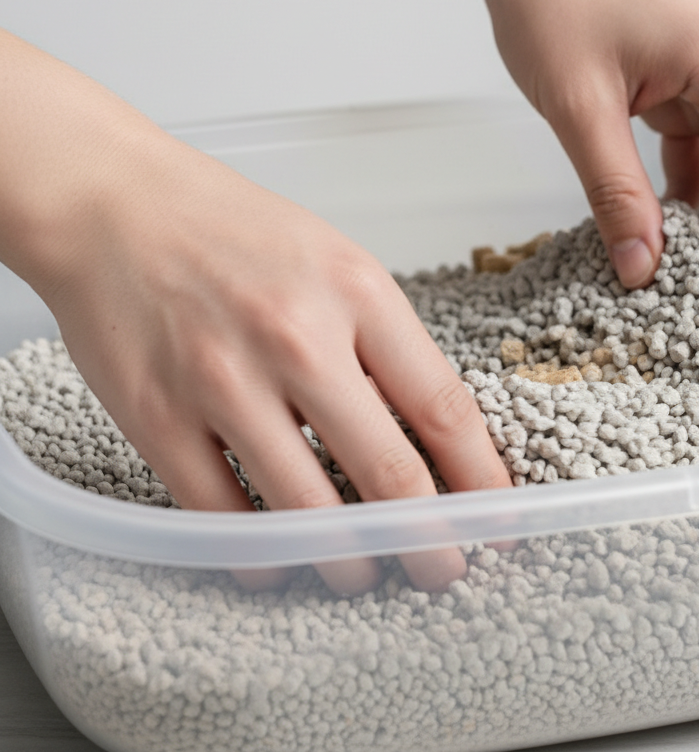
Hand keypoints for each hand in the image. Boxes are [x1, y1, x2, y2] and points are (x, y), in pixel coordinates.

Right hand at [41, 128, 511, 592]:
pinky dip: (257, 556)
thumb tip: (428, 432)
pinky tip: (277, 563)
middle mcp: (297, 338)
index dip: (481, 477)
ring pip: (305, 513)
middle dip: (428, 543)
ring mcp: (223, 381)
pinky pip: (220, 516)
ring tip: (363, 574)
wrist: (118, 207)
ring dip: (347, 563)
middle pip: (388, 473)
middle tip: (444, 570)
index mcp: (356, 293)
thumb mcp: (338, 262)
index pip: (443, 406)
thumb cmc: (235, 232)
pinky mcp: (157, 417)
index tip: (496, 515)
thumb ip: (384, 342)